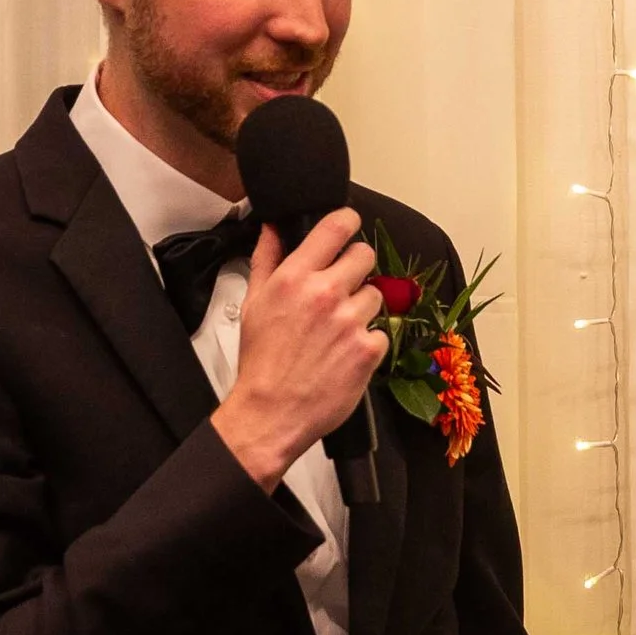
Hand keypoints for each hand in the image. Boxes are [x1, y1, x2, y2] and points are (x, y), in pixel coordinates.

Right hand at [212, 209, 385, 489]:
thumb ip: (267, 259)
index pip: (336, 227)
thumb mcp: (254, 302)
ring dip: (361, 309)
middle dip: (356, 268)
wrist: (271, 412)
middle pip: (365, 255)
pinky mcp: (368, 349)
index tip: (348, 227)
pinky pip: (381, 333)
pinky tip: (345, 354)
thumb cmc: (261, 361)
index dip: (347, 222)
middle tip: (342, 289)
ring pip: (375, 295)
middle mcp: (325, 294)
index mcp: (295, 277)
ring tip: (337, 331)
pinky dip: (368, 343)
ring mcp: (350, 321)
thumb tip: (273, 228)